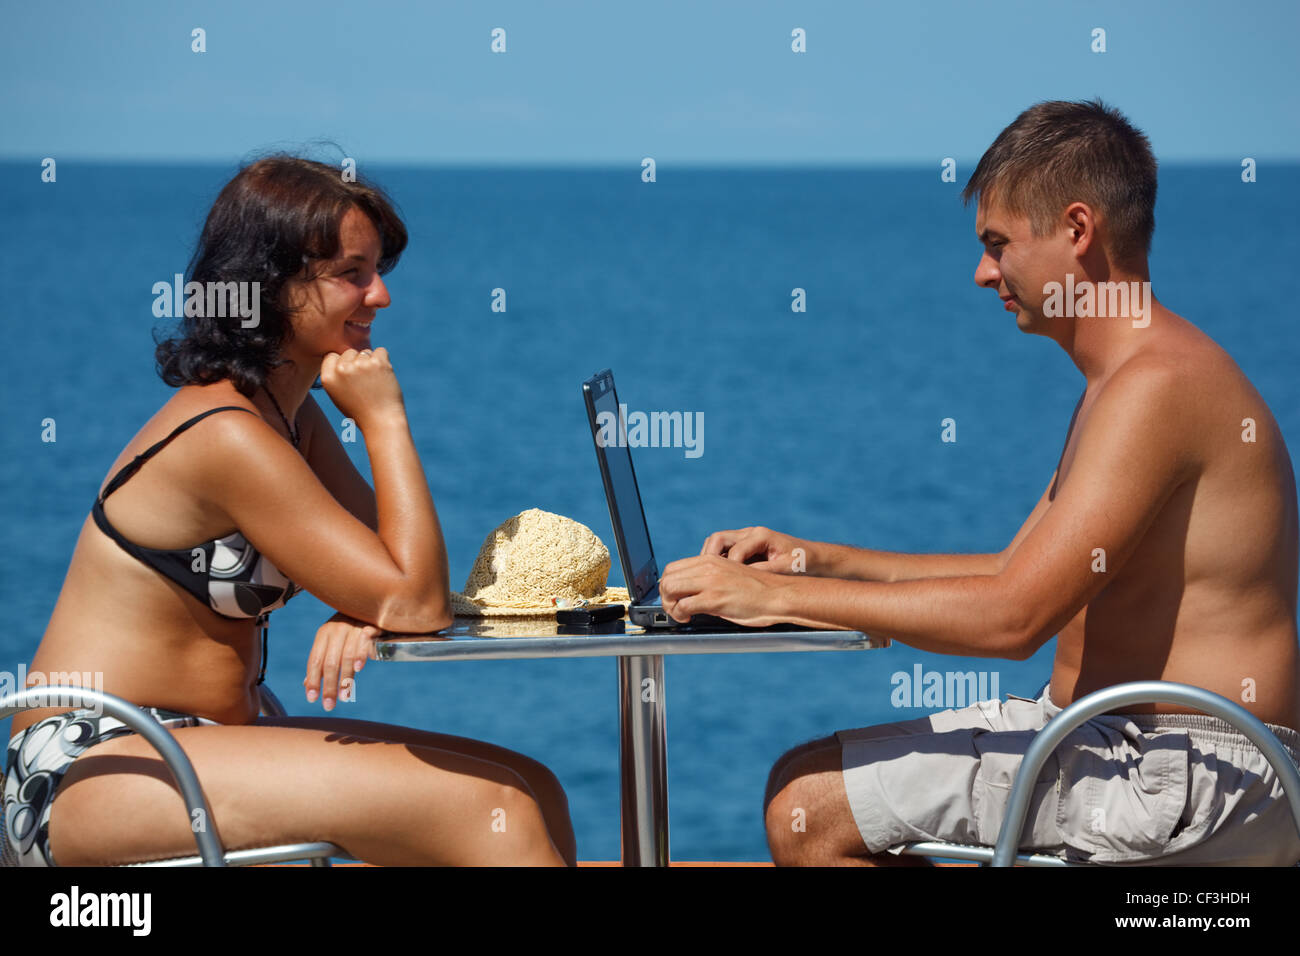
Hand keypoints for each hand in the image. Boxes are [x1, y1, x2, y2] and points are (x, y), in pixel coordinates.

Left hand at [305, 613, 381, 710]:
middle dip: (329, 686)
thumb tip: (307, 684)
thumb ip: (321, 661)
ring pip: (346, 656)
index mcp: (324, 634)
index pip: (315, 660)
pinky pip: (364, 642)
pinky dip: (361, 654)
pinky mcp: (369, 626)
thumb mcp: (331, 642)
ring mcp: (353, 627)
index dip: (313, 680)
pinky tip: (359, 669)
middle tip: (328, 705)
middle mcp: (336, 630)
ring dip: (345, 678)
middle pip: (330, 662)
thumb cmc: (349, 629)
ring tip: (344, 697)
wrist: (370, 603)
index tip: (312, 699)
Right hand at [319, 347, 404, 430]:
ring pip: (365, 352)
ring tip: (375, 383)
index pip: (332, 356)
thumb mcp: (339, 395)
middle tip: (365, 383)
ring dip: (371, 363)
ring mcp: (360, 365)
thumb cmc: (361, 411)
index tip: (351, 376)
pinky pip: (381, 351)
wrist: (381, 422)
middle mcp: (341, 369)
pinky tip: (384, 377)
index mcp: (328, 378)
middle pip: (349, 352)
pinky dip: (384, 361)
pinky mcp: (378, 363)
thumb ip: (337, 375)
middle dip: (357, 362)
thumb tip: (345, 355)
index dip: (343, 364)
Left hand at [659, 554, 787, 625]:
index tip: (674, 597)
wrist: (778, 595)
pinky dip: (680, 615)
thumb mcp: (729, 574)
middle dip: (665, 596)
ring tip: (681, 614)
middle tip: (674, 608)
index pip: (673, 567)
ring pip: (670, 589)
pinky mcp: (714, 599)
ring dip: (670, 605)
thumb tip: (691, 591)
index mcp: (711, 560)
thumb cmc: (758, 590)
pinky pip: (683, 606)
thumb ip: (710, 578)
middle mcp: (708, 567)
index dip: (668, 584)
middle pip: (667, 578)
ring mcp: (710, 582)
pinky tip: (689, 619)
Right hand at [700, 525, 814, 574]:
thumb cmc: (802, 564)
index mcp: (761, 536)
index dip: (728, 570)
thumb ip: (763, 572)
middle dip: (709, 558)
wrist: (815, 559)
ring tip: (707, 576)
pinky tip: (717, 576)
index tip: (724, 586)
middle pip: (718, 539)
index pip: (734, 551)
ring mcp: (747, 537)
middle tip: (706, 577)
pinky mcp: (746, 545)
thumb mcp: (785, 570)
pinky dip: (717, 560)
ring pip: (717, 542)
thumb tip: (742, 580)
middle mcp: (751, 533)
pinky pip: (724, 549)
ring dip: (710, 557)